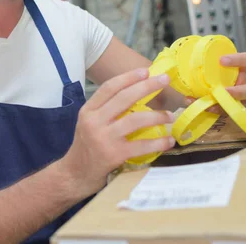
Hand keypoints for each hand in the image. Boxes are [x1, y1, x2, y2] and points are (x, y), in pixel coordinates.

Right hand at [58, 68, 175, 197]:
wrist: (75, 174)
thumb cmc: (86, 146)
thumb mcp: (89, 123)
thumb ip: (106, 110)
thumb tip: (135, 94)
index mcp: (88, 111)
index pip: (109, 88)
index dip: (128, 77)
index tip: (145, 71)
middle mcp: (94, 121)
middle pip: (124, 98)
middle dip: (147, 87)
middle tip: (164, 80)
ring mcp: (104, 138)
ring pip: (136, 119)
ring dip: (157, 116)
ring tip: (170, 116)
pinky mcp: (114, 155)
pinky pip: (141, 145)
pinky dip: (158, 142)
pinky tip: (168, 140)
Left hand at [184, 52, 245, 111]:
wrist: (196, 89)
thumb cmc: (205, 73)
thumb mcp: (203, 65)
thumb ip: (196, 60)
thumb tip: (175, 59)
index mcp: (240, 68)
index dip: (238, 60)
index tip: (221, 61)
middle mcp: (243, 83)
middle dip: (238, 91)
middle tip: (223, 90)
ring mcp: (239, 98)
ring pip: (238, 104)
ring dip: (222, 103)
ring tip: (208, 102)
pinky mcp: (230, 109)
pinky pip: (224, 111)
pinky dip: (211, 108)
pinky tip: (196, 103)